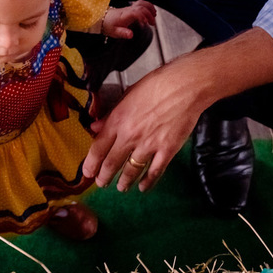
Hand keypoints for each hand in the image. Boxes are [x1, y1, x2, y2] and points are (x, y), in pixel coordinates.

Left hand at [82, 54, 210, 192]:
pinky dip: (148, 181)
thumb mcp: (127, 95)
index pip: (98, 148)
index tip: (87, 173)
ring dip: (124, 182)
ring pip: (132, 170)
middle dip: (104, 177)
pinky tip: (143, 187)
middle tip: (101, 184)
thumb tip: (95, 128)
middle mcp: (130, 136)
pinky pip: (155, 171)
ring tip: (121, 188)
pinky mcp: (167, 150)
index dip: (91, 164)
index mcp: (118, 120)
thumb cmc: (156, 85)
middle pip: (112, 163)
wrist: (185, 86)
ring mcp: (149, 145)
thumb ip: (111, 115)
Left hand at [101, 0, 155, 38]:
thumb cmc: (109, 26)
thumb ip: (123, 33)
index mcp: (124, 15)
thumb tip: (131, 35)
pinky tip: (151, 12)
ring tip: (154, 16)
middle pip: (141, 7)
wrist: (104, 19)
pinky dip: (148, 6)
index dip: (143, 16)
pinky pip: (141, 3)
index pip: (136, 12)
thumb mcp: (115, 32)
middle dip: (149, 14)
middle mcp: (128, 10)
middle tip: (153, 24)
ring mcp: (130, 7)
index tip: (146, 24)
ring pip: (142, 3)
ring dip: (150, 8)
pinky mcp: (132, 8)